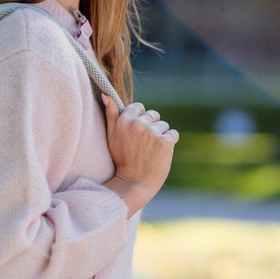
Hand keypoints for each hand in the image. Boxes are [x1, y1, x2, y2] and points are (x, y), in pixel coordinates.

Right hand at [100, 96, 179, 215]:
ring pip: (163, 125)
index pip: (139, 107)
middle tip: (143, 145)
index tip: (137, 133)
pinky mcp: (165, 142)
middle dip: (151, 127)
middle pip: (153, 115)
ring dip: (160, 136)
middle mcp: (138, 124)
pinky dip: (169, 143)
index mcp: (124, 120)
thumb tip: (106, 95)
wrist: (133, 183)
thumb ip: (110, 115)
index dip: (140, 119)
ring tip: (151, 151)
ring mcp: (152, 132)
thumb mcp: (110, 136)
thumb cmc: (121, 160)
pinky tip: (159, 154)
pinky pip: (173, 135)